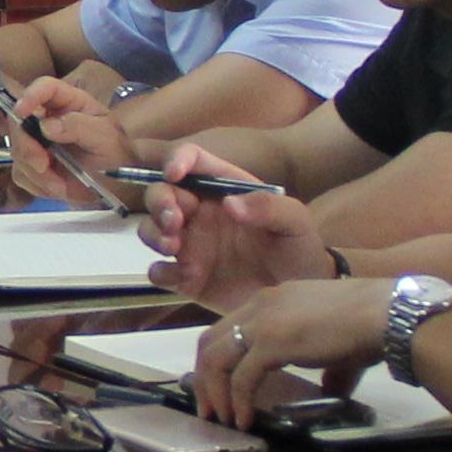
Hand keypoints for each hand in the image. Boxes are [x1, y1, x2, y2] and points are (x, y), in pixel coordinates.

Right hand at [9, 79, 135, 204]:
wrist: (117, 182)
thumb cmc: (116, 152)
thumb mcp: (105, 137)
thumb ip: (79, 127)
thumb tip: (46, 125)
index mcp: (69, 102)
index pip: (45, 88)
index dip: (30, 95)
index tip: (22, 112)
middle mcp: (49, 118)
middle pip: (20, 122)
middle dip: (27, 147)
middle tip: (43, 166)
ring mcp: (39, 141)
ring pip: (18, 151)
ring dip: (35, 172)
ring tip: (60, 186)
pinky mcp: (34, 164)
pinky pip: (21, 173)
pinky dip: (36, 184)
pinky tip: (57, 188)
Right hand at [152, 176, 327, 304]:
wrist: (301, 292)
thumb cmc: (298, 247)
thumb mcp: (294, 220)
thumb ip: (268, 206)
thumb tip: (230, 204)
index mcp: (223, 188)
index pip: (192, 161)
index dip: (177, 160)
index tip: (175, 174)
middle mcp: (200, 213)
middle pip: (161, 194)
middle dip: (158, 201)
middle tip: (173, 220)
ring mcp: (191, 246)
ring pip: (151, 230)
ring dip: (153, 233)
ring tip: (173, 246)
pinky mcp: (187, 278)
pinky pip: (159, 272)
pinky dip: (162, 272)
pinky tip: (184, 277)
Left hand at [180, 271, 389, 425]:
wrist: (385, 314)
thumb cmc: (369, 326)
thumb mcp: (338, 348)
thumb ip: (330, 370)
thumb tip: (332, 393)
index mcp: (272, 301)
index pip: (228, 328)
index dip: (217, 360)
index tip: (219, 389)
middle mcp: (260, 305)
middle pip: (210, 342)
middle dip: (204, 377)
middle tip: (210, 408)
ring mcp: (263, 322)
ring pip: (216, 358)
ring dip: (213, 392)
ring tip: (220, 418)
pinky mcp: (271, 343)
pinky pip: (240, 377)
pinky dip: (236, 401)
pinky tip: (244, 420)